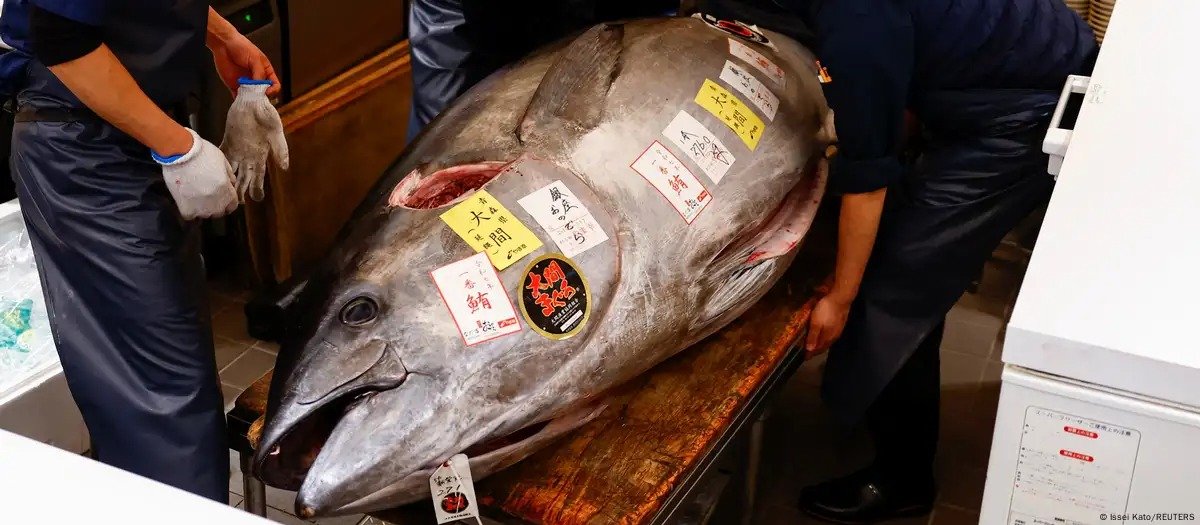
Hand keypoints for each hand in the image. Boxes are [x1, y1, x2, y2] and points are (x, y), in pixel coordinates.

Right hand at [154, 128, 238, 218]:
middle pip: (219, 212)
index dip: (227, 201)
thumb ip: (228, 174)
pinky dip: (188, 210)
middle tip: (206, 195)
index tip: (222, 198)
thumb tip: (231, 183)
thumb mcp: (222, 160)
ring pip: (205, 215)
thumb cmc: (202, 152)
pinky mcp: (186, 209)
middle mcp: (217, 203)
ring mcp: (202, 208)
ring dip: (202, 208)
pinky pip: (190, 216)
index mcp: (227, 190)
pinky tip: (185, 201)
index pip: (232, 205)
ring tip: (194, 196)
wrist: (180, 152)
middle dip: (215, 205)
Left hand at [211, 32, 280, 97]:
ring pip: (252, 97)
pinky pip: (239, 97)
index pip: (274, 85)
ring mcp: (246, 84)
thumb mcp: (255, 58)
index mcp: (266, 72)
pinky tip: (240, 100)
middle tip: (257, 97)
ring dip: (251, 100)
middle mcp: (257, 79)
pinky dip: (240, 101)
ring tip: (248, 99)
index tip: (267, 92)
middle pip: (264, 93)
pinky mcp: (235, 86)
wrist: (223, 44)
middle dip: (262, 96)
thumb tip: (261, 87)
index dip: (273, 90)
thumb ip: (259, 73)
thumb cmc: (241, 47)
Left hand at [221, 82, 289, 200]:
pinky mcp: (228, 140)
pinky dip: (219, 163)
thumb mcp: (276, 132)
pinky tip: (214, 172)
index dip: (257, 187)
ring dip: (230, 180)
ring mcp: (237, 148)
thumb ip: (280, 149)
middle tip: (238, 203)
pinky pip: (222, 154)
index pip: (259, 175)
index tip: (257, 199)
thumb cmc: (267, 114)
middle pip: (244, 176)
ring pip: (233, 169)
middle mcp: (249, 155)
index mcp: (261, 154)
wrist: (252, 99)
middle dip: (242, 189)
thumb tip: (284, 168)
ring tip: (226, 192)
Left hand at [806, 293, 852, 353]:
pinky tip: (823, 335)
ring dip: (821, 344)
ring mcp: (838, 331)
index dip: (810, 354)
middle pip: (823, 347)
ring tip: (814, 345)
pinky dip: (825, 338)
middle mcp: (833, 337)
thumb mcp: (816, 323)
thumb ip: (813, 337)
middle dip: (815, 350)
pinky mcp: (840, 325)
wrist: (840, 299)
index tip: (804, 358)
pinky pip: (831, 336)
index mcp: (827, 338)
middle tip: (808, 352)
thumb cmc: (825, 311)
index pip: (817, 350)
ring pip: (828, 341)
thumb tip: (809, 350)